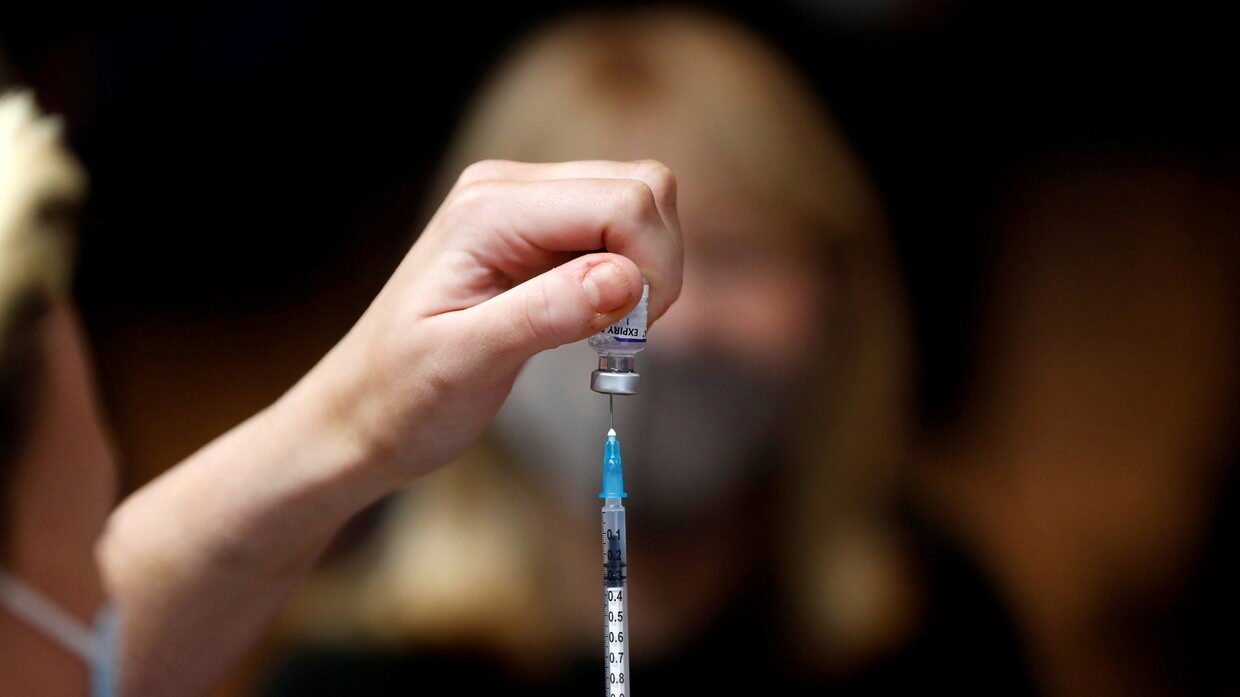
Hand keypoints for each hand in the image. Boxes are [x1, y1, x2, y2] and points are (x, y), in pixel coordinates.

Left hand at [290, 160, 681, 484]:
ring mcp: (524, 206)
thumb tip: (627, 279)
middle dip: (656, 262)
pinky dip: (627, 274)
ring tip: (604, 330)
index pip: (623, 200)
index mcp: (489, 210)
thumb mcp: (467, 363)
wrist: (358, 415)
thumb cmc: (400, 397)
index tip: (632, 333)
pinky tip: (592, 318)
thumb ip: (545, 313)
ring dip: (645, 269)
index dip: (651, 265)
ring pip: (637, 203)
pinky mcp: (536, 232)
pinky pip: (614, 230)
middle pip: (641, 187)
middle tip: (625, 332)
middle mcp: (509, 189)